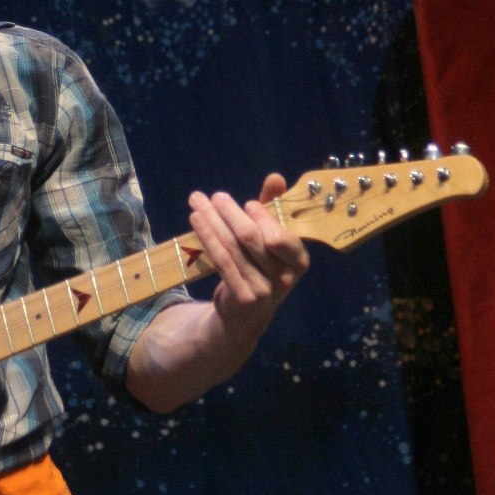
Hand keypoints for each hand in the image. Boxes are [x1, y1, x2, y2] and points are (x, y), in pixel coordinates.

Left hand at [188, 173, 308, 338]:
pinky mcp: (241, 297)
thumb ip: (273, 209)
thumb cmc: (259, 268)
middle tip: (215, 196)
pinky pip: (221, 260)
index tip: (248, 204)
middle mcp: (285, 277)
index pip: (282, 236)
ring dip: (212, 219)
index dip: (264, 217)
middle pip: (253, 237)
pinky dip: (207, 236)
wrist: (245, 316)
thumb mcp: (270, 240)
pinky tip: (195, 220)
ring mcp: (263, 290)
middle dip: (231, 212)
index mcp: (299, 260)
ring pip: (233, 246)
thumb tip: (275, 178)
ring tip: (197, 200)